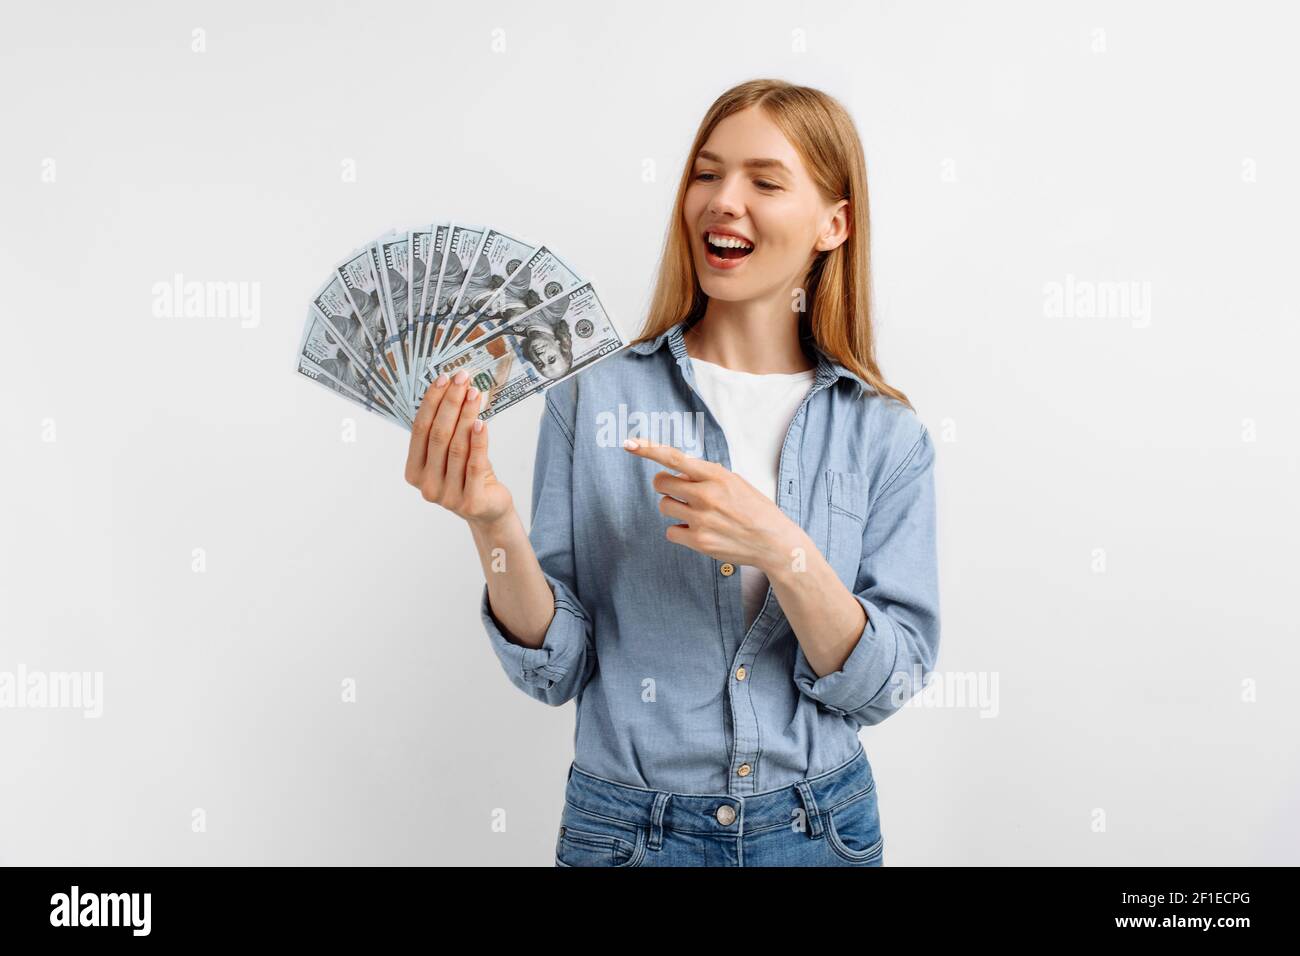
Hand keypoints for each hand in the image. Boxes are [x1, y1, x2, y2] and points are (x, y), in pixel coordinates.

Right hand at [406, 369, 512, 527]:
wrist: (488, 511)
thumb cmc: (467, 476)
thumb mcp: (450, 454)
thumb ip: (446, 430)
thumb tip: (452, 388)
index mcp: (414, 471)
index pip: (420, 430)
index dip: (431, 402)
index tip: (443, 379)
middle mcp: (426, 485)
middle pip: (438, 435)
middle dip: (450, 403)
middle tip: (462, 380)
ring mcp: (447, 496)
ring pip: (456, 446)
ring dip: (466, 415)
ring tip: (475, 394)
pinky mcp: (470, 501)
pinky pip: (474, 464)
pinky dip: (479, 441)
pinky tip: (482, 422)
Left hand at [622, 437, 805, 573]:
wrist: (773, 542)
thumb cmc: (754, 509)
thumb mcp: (735, 482)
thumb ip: (706, 476)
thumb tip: (678, 473)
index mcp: (716, 475)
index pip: (675, 458)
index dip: (649, 450)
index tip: (630, 444)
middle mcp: (705, 495)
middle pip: (660, 483)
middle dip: (666, 486)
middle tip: (680, 492)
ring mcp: (700, 519)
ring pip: (664, 506)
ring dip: (675, 508)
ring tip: (698, 514)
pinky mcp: (698, 541)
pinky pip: (671, 531)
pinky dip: (680, 531)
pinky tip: (699, 531)